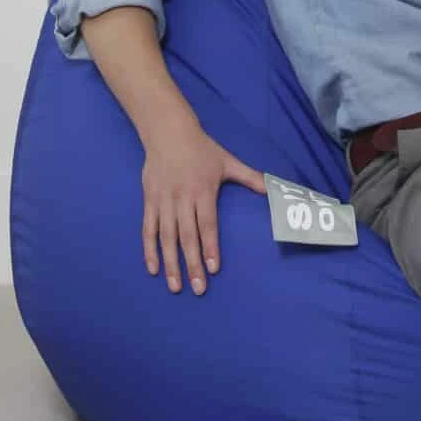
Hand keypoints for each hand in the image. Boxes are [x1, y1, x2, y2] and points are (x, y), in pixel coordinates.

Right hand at [141, 116, 266, 295]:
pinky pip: (148, 229)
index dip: (209, 247)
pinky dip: (149, 250)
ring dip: (170, 263)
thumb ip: (250, 177)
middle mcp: (182, 198)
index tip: (213, 268)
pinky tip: (153, 269)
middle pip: (187, 236)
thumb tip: (273, 186)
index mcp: (203, 190)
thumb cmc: (202, 149)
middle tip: (198, 288)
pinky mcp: (149, 201)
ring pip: (166, 237)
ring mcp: (163, 201)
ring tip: (175, 286)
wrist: (168, 132)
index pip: (207, 224)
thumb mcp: (228, 161)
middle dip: (192, 264)